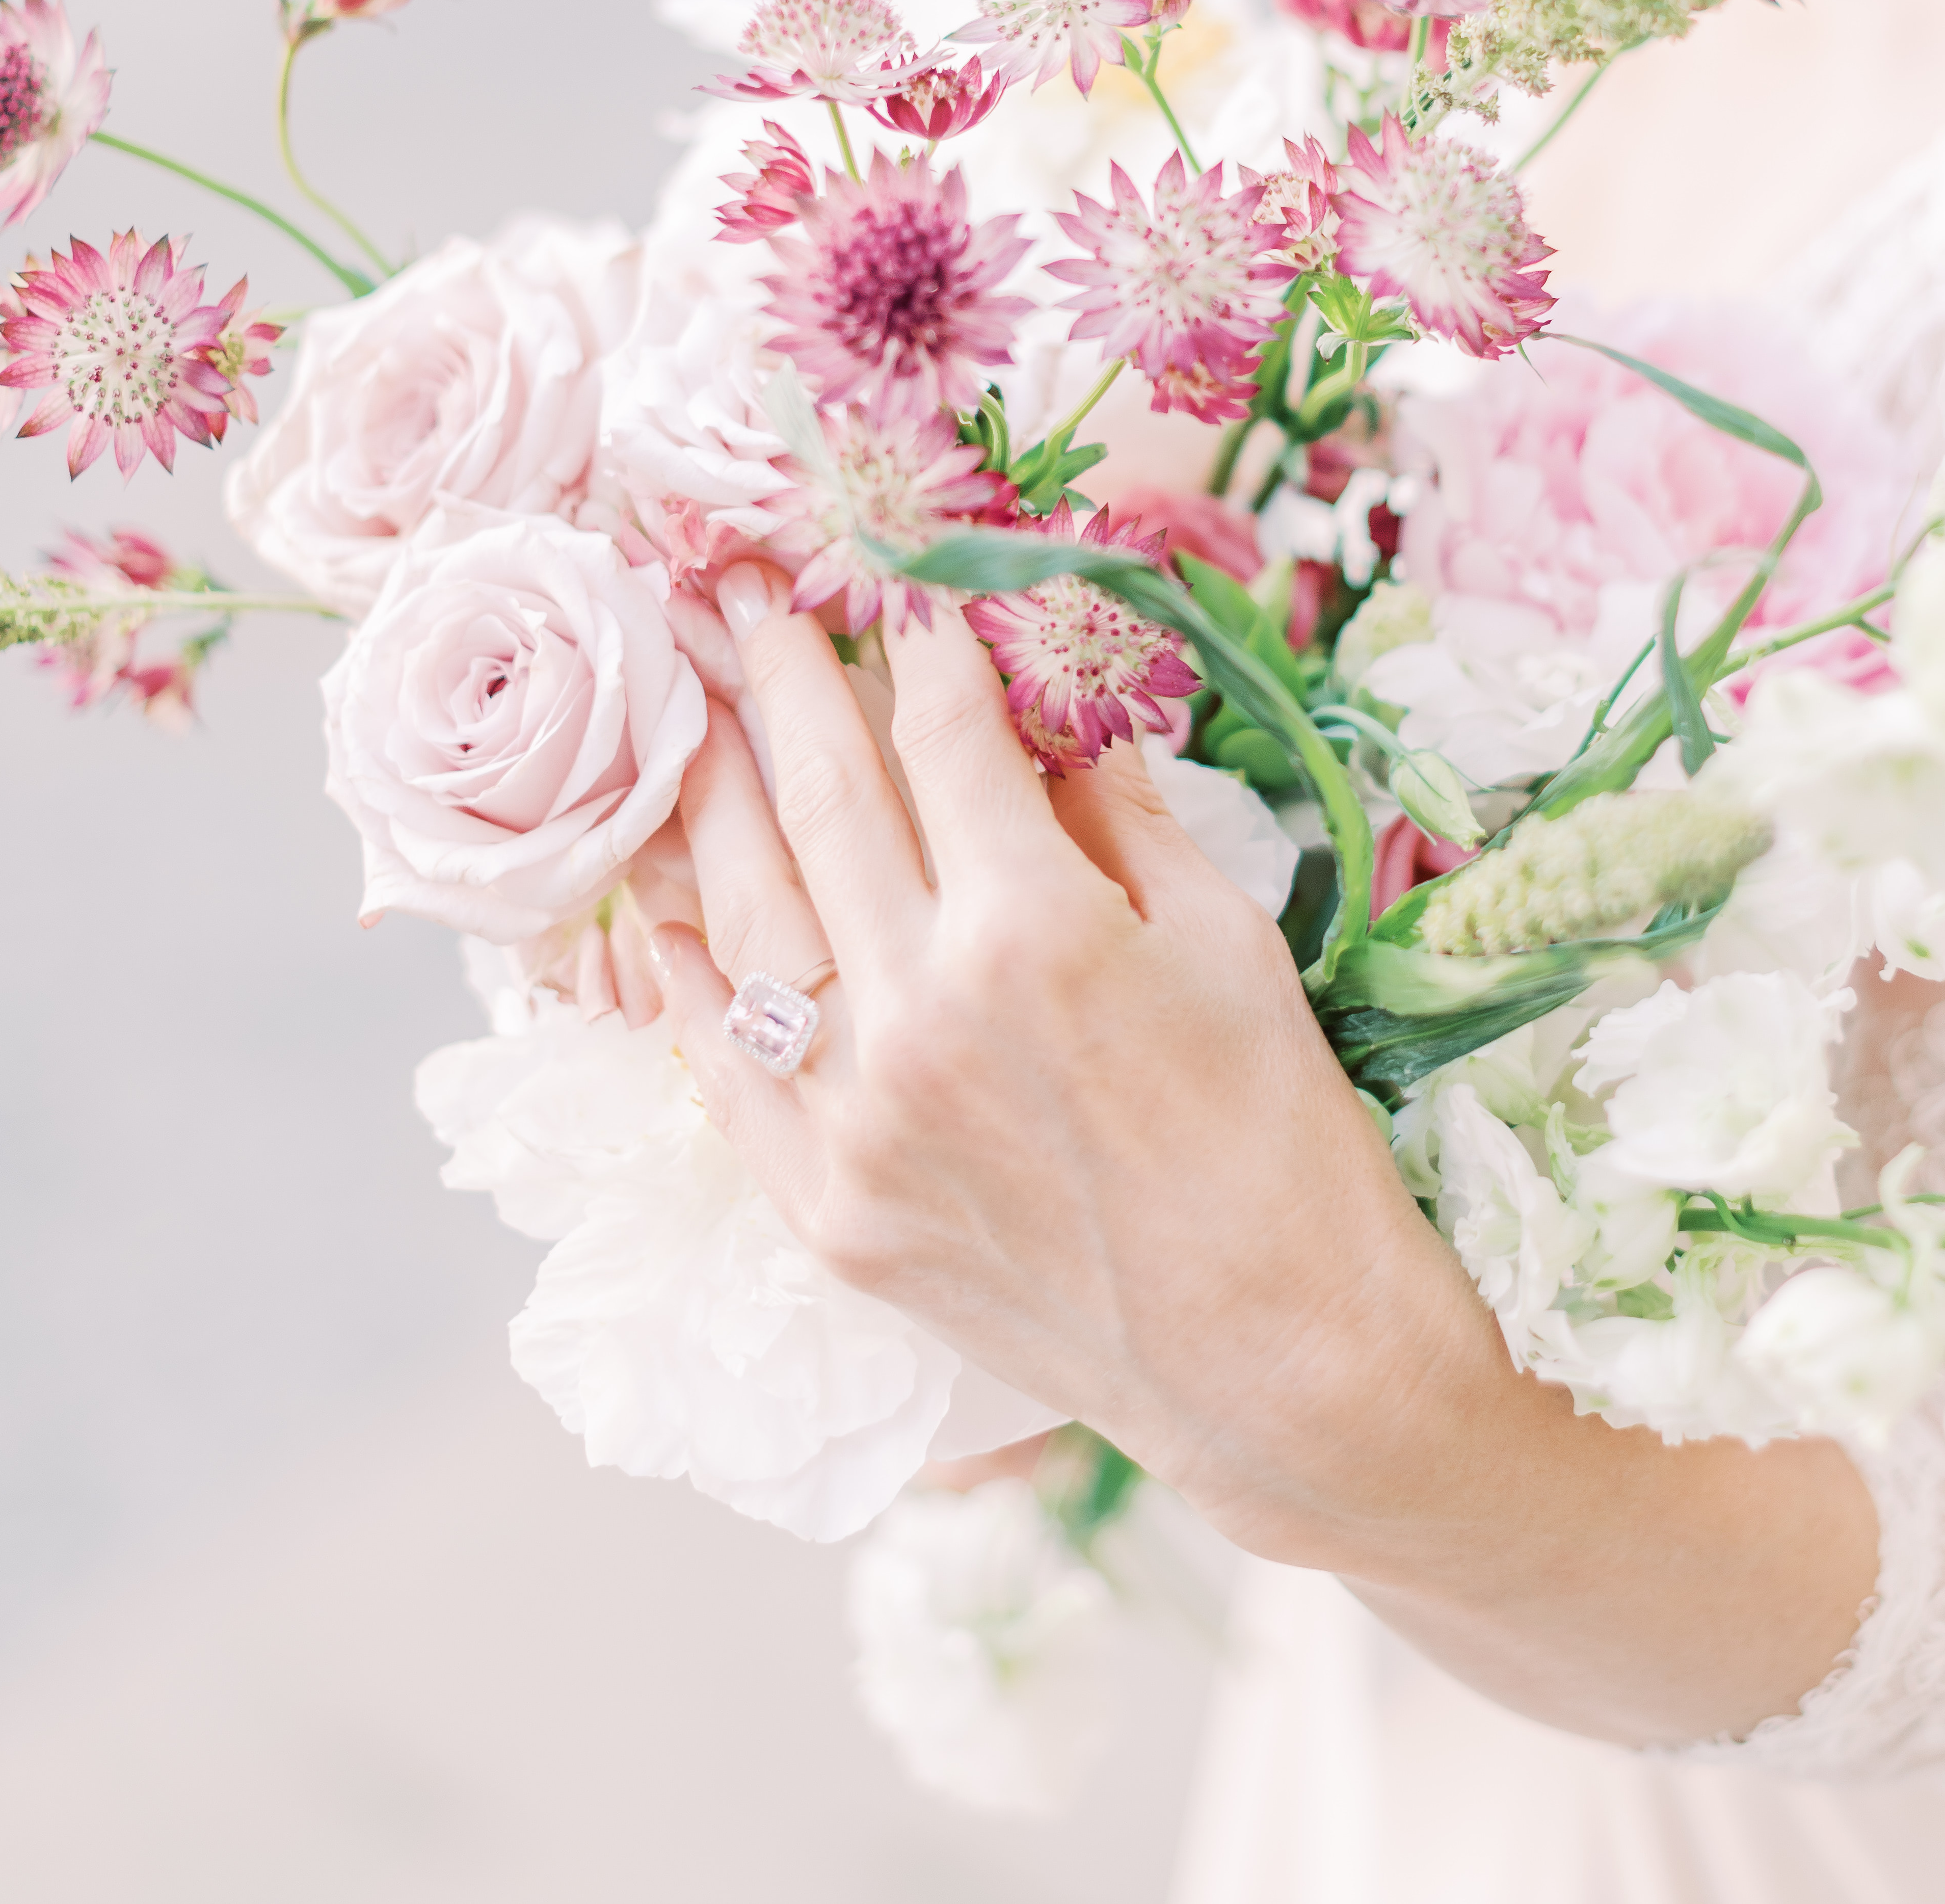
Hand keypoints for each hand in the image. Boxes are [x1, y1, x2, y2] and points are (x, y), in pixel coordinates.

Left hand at [648, 562, 1880, 1744]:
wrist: (1282, 1364)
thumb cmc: (1285, 1141)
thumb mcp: (1225, 944)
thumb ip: (1120, 811)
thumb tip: (1051, 702)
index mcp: (1035, 931)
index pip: (947, 737)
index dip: (921, 639)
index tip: (894, 580)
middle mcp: (920, 1012)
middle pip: (823, 798)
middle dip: (783, 678)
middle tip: (745, 596)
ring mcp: (855, 1119)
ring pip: (745, 916)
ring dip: (707, 795)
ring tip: (684, 709)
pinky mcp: (827, 1208)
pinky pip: (723, 1061)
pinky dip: (688, 967)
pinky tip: (659, 891)